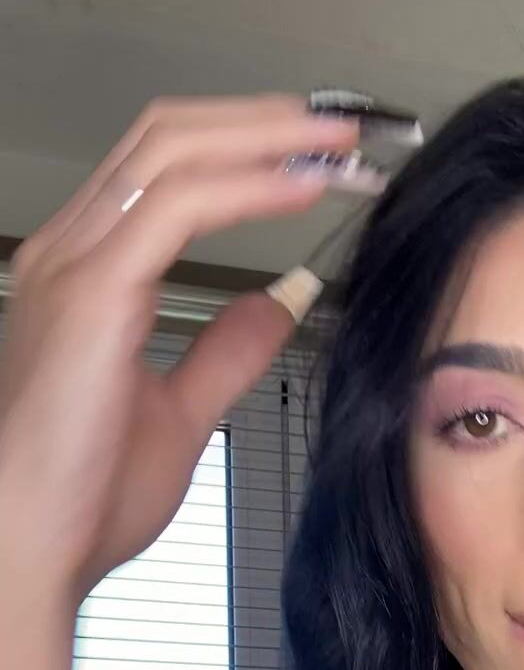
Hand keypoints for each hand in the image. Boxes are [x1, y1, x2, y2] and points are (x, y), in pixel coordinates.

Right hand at [0, 93, 362, 612]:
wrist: (35, 545)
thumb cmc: (84, 499)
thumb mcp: (180, 415)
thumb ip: (226, 353)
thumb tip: (277, 302)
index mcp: (86, 274)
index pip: (165, 172)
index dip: (244, 149)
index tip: (321, 161)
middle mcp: (72, 251)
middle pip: (167, 138)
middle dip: (261, 123)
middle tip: (341, 130)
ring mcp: (77, 263)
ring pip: (173, 152)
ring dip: (266, 139)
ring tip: (336, 143)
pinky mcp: (95, 290)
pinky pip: (181, 206)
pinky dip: (249, 186)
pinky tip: (303, 187)